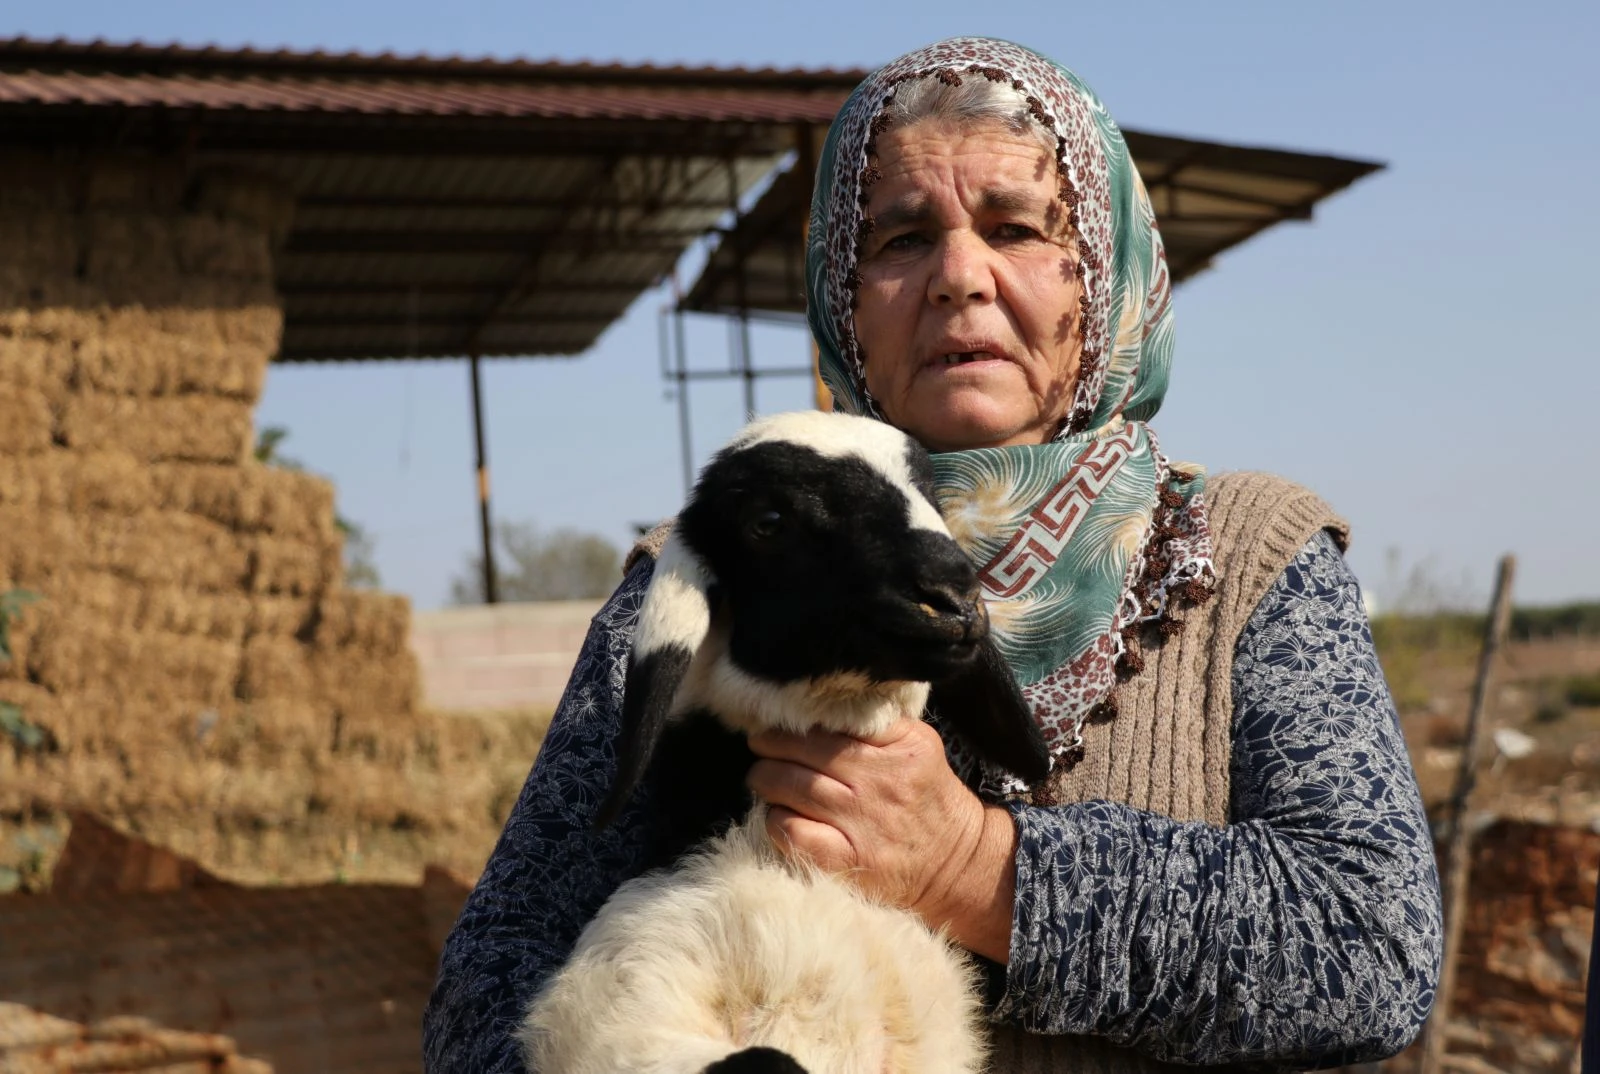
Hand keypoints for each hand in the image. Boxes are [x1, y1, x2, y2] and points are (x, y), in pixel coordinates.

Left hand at [746, 715, 1017, 961]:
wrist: (956, 864)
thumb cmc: (927, 799)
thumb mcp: (919, 747)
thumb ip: (879, 723)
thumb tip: (821, 702)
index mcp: (903, 746)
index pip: (837, 718)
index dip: (799, 716)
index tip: (781, 716)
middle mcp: (882, 781)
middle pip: (807, 749)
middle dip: (771, 743)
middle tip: (759, 743)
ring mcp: (863, 822)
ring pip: (793, 787)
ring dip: (765, 778)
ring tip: (760, 775)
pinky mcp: (848, 859)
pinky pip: (792, 831)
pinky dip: (775, 819)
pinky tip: (777, 814)